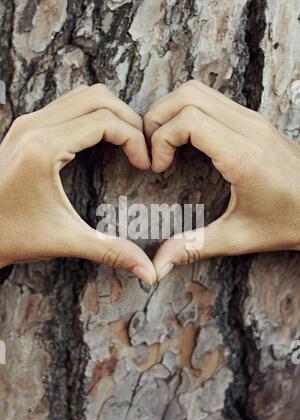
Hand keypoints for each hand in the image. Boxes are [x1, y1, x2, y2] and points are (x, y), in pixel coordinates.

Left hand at [0, 84, 155, 283]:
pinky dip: (92, 114)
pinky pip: (68, 105)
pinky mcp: (25, 128)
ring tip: (127, 141)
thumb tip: (148, 270)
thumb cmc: (13, 235)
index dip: (135, 140)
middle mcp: (34, 126)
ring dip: (111, 112)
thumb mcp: (65, 241)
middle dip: (128, 120)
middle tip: (142, 149)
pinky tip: (102, 140)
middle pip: (98, 97)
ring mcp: (27, 123)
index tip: (145, 165)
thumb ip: (111, 251)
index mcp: (44, 148)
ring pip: (82, 95)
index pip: (105, 121)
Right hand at [144, 80, 299, 279]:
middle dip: (158, 118)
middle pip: (188, 94)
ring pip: (200, 91)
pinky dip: (189, 112)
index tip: (158, 168)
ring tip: (165, 143)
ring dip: (173, 111)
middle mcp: (249, 128)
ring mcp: (254, 120)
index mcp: (242, 155)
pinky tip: (187, 141)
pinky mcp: (255, 121)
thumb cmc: (289, 222)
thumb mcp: (238, 238)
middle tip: (153, 150)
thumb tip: (157, 266)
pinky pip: (213, 100)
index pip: (188, 119)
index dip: (161, 139)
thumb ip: (193, 247)